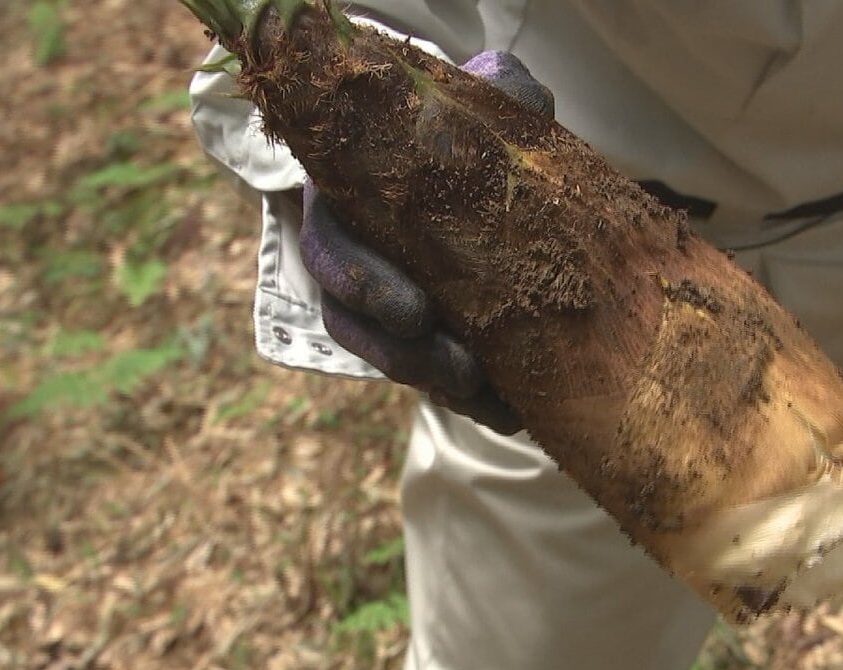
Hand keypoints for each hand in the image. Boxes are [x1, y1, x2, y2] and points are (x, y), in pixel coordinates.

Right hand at [298, 51, 553, 434]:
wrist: (479, 169)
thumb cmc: (465, 133)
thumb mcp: (478, 103)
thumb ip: (492, 90)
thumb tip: (496, 81)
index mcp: (345, 196)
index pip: (330, 243)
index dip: (363, 283)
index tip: (416, 314)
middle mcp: (350, 252)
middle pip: (351, 319)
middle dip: (404, 354)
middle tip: (465, 374)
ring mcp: (379, 298)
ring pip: (384, 356)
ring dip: (436, 384)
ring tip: (493, 403)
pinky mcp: (415, 333)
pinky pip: (426, 375)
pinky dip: (465, 399)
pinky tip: (512, 413)